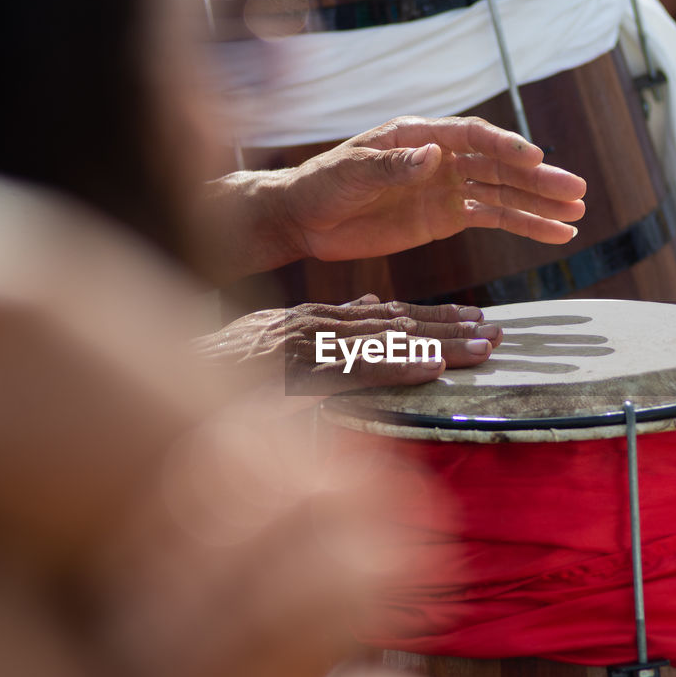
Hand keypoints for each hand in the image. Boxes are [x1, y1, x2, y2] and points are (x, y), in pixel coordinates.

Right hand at [194, 294, 501, 394]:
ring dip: (440, 345)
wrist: (176, 370)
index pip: (390, 315)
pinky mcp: (297, 368)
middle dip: (453, 328)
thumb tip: (368, 306)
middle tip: (500, 333)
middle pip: (400, 324)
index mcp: (320, 318)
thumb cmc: (225, 364)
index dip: (436, 318)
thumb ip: (328, 326)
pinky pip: (355, 368)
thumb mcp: (281, 336)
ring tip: (485, 347)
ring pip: (388, 341)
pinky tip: (431, 369)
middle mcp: (322, 324)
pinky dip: (395, 367)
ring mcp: (310, 344)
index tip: (477, 321)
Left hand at [200, 116, 586, 279]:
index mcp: (420, 135)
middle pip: (500, 166)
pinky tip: (555, 234)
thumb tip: (432, 155)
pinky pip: (493, 218)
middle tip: (577, 191)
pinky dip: (524, 226)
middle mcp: (442, 157)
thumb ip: (392, 166)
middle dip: (539, 179)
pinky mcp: (447, 218)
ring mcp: (448, 187)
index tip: (535, 160)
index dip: (506, 147)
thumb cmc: (323, 185)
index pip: (474, 137)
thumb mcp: (351, 173)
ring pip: (505, 194)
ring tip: (577, 214)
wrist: (306, 219)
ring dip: (540, 205)